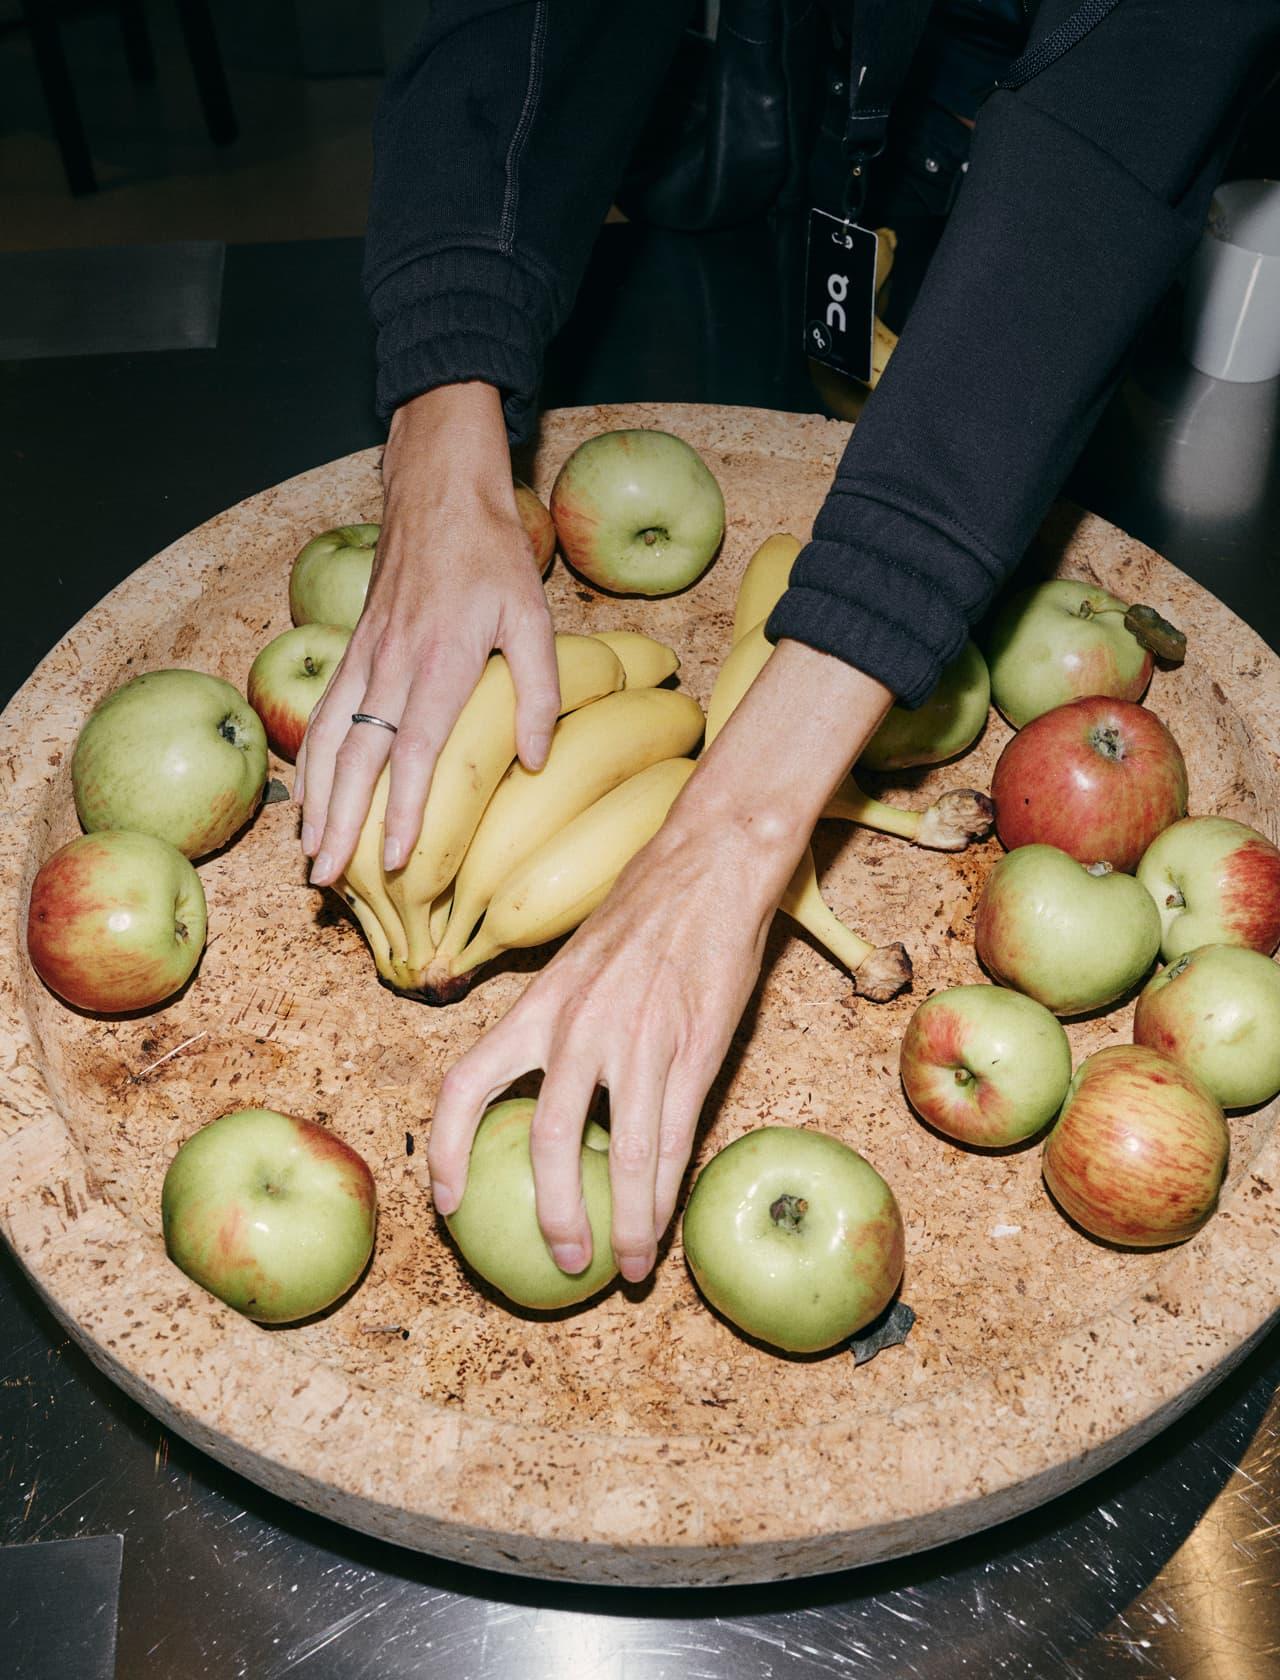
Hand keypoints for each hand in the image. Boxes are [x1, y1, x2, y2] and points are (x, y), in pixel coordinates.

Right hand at [296, 383, 559, 885]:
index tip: (393, 860)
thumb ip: (540, 690)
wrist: (439, 493)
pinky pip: (325, 714)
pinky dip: (313, 761)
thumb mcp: (534, 615)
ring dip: (314, 800)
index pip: (412, 751)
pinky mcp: (354, 649)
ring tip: (306, 852)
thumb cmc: (492, 556)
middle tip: (322, 879)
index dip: (400, 810)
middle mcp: (391, 664)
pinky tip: (309, 793)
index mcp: (438, 661)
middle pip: (355, 758)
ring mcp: (364, 657)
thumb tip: (538, 760)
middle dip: (337, 824)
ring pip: (328, 739)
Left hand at [428, 640, 895, 1281]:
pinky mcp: (692, 1048)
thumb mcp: (575, 966)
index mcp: (536, 1005)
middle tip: (561, 1260)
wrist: (709, 866)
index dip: (444, 1150)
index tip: (445, 1202)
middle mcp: (575, 1026)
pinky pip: (674, 1139)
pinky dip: (668, 1194)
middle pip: (546, 1140)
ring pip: (621, 1153)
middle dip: (551, 1213)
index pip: (465, 1083)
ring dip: (625, 1223)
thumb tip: (544, 1093)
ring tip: (629, 1268)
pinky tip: (667, 1226)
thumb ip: (557, 1028)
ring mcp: (637, 1040)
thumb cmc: (642, 915)